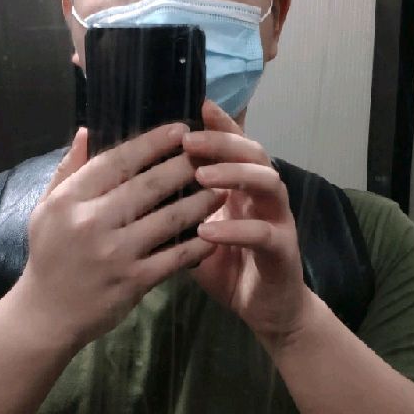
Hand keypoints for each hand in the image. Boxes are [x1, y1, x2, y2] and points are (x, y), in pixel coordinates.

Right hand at [15, 123, 223, 349]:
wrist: (46, 314)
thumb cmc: (49, 254)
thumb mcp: (47, 207)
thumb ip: (69, 169)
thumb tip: (87, 131)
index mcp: (69, 199)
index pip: (117, 161)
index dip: (152, 143)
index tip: (180, 129)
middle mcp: (92, 222)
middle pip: (148, 185)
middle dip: (184, 165)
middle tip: (209, 152)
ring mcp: (115, 253)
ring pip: (169, 218)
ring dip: (200, 201)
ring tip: (221, 188)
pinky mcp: (134, 281)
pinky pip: (175, 257)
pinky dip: (198, 244)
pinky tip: (214, 232)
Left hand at [182, 100, 311, 347]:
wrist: (263, 308)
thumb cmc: (224, 263)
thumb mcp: (191, 228)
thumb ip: (172, 201)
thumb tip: (131, 178)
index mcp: (241, 183)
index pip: (234, 142)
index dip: (220, 122)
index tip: (196, 105)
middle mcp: (262, 193)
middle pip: (253, 151)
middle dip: (222, 141)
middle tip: (188, 140)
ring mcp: (277, 218)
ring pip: (268, 181)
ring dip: (234, 175)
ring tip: (201, 176)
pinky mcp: (283, 249)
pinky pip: (264, 232)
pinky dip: (236, 229)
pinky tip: (209, 230)